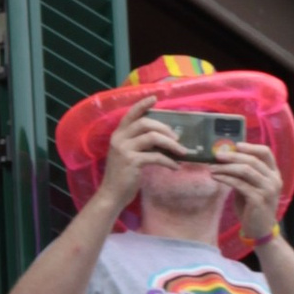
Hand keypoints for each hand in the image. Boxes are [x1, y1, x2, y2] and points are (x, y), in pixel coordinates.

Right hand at [99, 101, 191, 216]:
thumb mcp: (129, 155)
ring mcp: (124, 149)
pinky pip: (155, 156)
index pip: (130, 114)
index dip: (142, 105)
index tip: (155, 98)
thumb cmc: (123, 176)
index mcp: (118, 134)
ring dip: (171, 144)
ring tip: (182, 152)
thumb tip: (164, 138)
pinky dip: (168, 161)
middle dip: (164, 128)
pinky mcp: (132, 162)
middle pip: (145, 123)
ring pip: (152, 138)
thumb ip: (140, 144)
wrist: (112, 195)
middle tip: (178, 137)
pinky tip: (175, 167)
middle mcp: (119, 138)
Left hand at [218, 136, 285, 245]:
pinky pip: (239, 184)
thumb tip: (227, 158)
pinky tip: (216, 177)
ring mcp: (268, 190)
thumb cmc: (253, 207)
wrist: (259, 230)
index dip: (250, 147)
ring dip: (226, 167)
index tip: (235, 145)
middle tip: (216, 155)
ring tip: (212, 167)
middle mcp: (274, 180)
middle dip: (232, 156)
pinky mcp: (258, 199)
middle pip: (252, 160)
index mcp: (274, 174)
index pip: (266, 152)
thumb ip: (245, 174)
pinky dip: (225, 178)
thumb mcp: (252, 187)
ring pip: (245, 170)